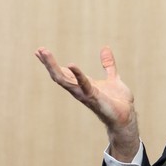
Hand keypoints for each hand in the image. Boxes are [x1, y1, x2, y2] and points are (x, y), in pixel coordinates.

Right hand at [34, 45, 139, 161]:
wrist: (127, 116)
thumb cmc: (118, 101)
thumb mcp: (113, 78)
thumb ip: (108, 64)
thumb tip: (105, 48)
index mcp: (82, 84)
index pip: (63, 72)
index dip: (51, 62)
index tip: (40, 51)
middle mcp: (79, 90)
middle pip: (59, 75)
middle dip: (48, 63)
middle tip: (39, 50)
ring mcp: (84, 94)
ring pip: (64, 80)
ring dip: (53, 67)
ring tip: (45, 54)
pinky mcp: (93, 97)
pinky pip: (83, 84)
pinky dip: (77, 74)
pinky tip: (70, 64)